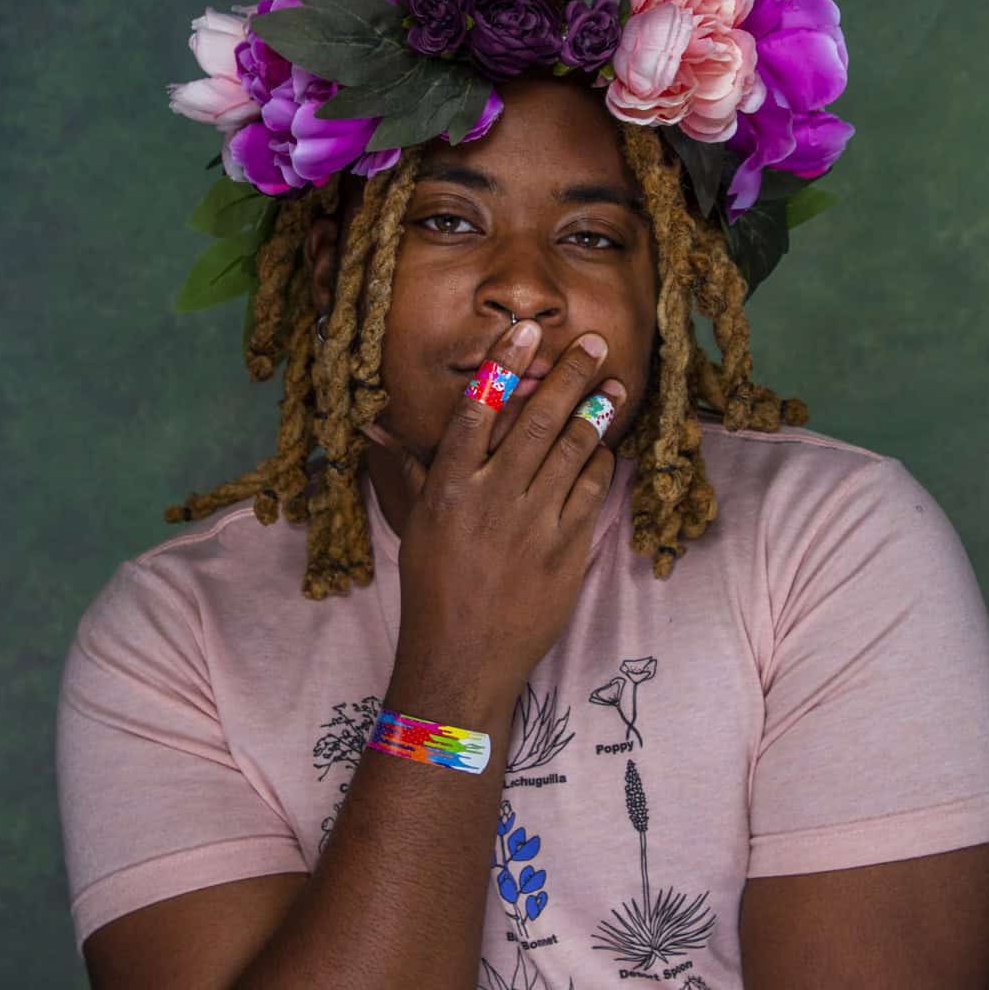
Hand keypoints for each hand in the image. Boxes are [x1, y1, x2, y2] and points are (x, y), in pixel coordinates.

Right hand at [375, 319, 624, 699]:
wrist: (464, 659)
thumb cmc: (432, 590)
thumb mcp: (414, 525)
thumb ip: (408, 471)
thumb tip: (374, 429)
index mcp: (450, 487)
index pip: (480, 409)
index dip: (504, 365)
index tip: (526, 330)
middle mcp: (493, 498)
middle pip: (539, 419)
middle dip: (570, 375)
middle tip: (595, 343)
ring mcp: (535, 524)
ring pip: (573, 451)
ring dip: (597, 412)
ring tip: (614, 386)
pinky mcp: (567, 550)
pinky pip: (592, 493)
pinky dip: (600, 465)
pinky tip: (605, 449)